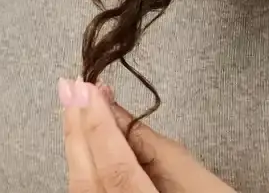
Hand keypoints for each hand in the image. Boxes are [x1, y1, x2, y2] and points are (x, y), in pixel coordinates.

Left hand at [59, 79, 236, 192]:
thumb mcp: (197, 179)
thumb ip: (150, 146)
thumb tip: (116, 112)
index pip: (115, 168)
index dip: (99, 126)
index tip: (88, 88)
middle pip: (85, 178)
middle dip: (77, 127)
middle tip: (72, 87)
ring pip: (78, 185)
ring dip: (76, 142)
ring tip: (76, 106)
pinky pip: (83, 191)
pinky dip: (81, 161)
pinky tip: (82, 139)